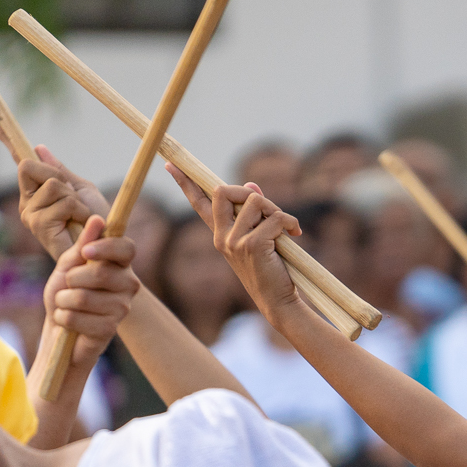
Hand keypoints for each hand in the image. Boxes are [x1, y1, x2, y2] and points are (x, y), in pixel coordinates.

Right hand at [7, 131, 108, 259]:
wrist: (105, 246)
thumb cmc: (96, 221)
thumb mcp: (81, 190)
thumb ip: (60, 172)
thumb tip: (38, 148)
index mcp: (36, 190)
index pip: (18, 159)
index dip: (5, 136)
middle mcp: (28, 201)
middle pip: (29, 165)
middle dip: (57, 177)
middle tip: (72, 199)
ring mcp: (30, 213)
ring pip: (51, 184)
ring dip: (73, 198)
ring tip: (79, 216)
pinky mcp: (38, 225)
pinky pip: (60, 201)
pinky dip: (77, 209)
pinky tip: (79, 223)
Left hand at [41, 215, 136, 365]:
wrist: (59, 328)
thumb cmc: (65, 293)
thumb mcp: (68, 264)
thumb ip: (83, 244)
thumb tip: (98, 219)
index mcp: (121, 265)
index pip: (127, 248)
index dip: (106, 247)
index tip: (85, 252)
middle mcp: (128, 285)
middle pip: (100, 273)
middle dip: (71, 279)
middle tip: (68, 286)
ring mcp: (122, 308)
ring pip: (82, 297)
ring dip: (63, 301)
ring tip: (66, 305)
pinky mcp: (110, 329)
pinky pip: (77, 317)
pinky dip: (64, 318)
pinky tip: (69, 322)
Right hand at [169, 165, 306, 326]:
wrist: (279, 302)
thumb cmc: (271, 270)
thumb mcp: (259, 238)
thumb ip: (253, 213)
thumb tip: (251, 185)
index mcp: (220, 235)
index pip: (198, 204)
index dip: (186, 182)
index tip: (171, 164)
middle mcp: (222, 237)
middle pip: (223, 191)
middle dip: (250, 192)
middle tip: (271, 212)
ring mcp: (234, 241)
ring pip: (255, 200)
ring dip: (276, 210)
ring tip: (286, 230)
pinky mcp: (252, 245)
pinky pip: (275, 217)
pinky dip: (290, 222)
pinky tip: (296, 235)